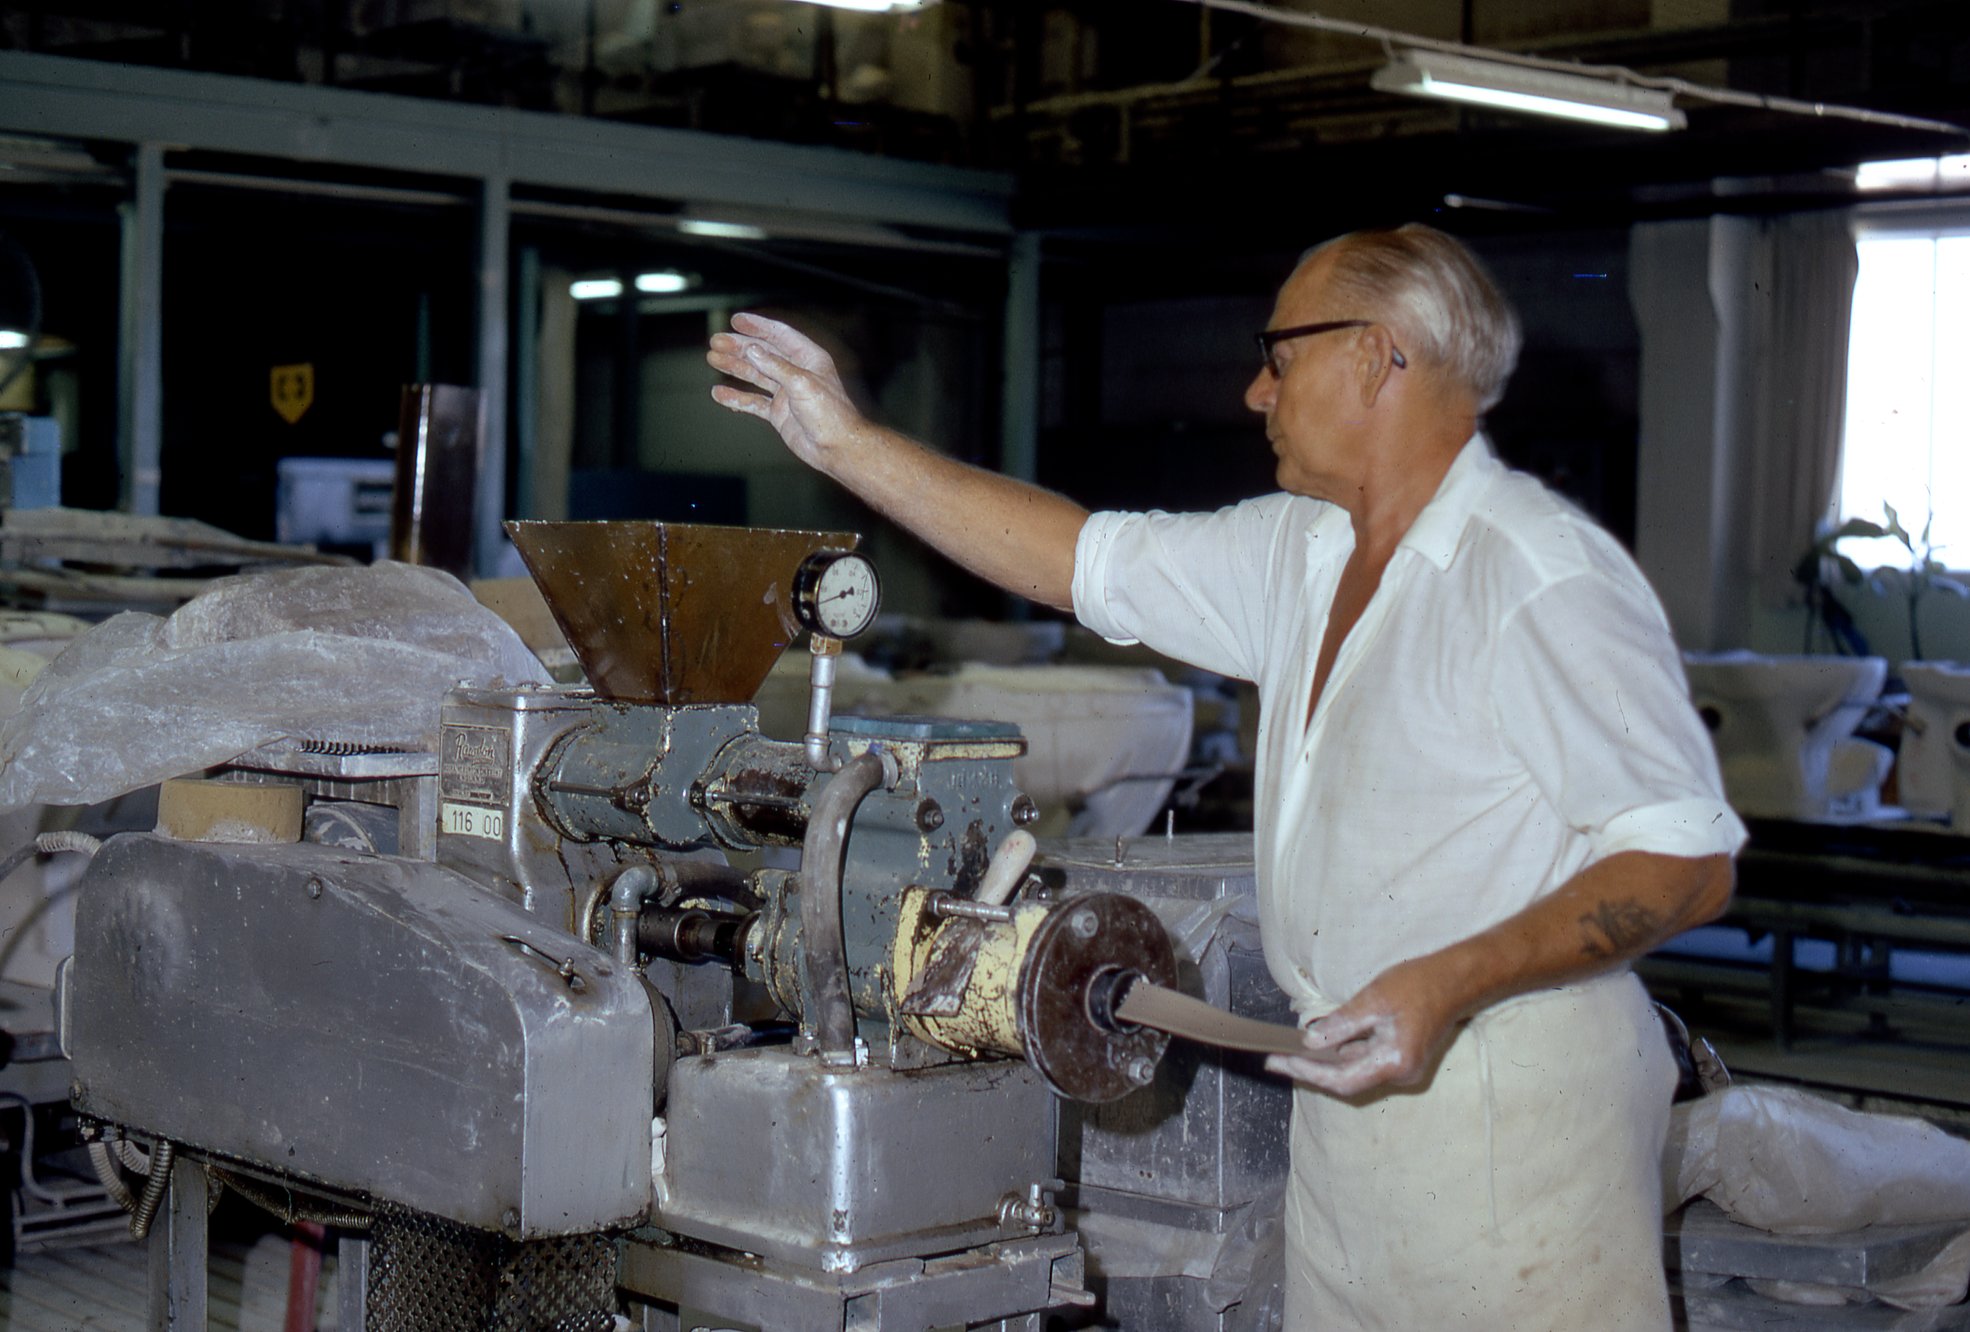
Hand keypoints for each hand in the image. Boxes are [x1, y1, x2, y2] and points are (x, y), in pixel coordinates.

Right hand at [706, 313, 866, 471]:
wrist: (837, 449)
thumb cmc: (830, 415)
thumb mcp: (802, 384)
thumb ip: (776, 367)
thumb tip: (752, 350)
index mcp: (808, 359)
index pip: (780, 335)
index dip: (758, 326)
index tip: (736, 320)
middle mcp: (796, 373)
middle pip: (763, 354)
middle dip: (739, 347)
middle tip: (716, 341)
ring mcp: (786, 393)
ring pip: (755, 375)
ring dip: (735, 367)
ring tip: (713, 358)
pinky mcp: (778, 413)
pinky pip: (753, 402)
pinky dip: (736, 398)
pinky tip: (719, 393)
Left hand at [1264, 957, 1464, 1097]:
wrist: (1456, 981)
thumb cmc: (1418, 984)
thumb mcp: (1374, 999)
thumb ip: (1342, 1024)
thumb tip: (1311, 1042)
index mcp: (1394, 1062)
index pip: (1342, 1079)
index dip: (1308, 1073)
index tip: (1279, 1062)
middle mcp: (1401, 1074)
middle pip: (1347, 1081)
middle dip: (1311, 1070)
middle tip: (1276, 1059)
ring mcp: (1404, 1070)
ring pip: (1356, 1072)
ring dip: (1325, 1063)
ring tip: (1291, 1052)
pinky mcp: (1404, 1060)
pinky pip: (1367, 1063)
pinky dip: (1343, 1055)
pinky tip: (1323, 1043)